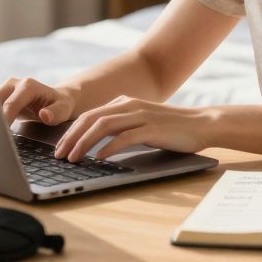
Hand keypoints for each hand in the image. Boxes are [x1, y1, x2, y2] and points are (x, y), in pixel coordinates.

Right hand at [0, 77, 77, 125]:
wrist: (57, 100)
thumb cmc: (60, 106)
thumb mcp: (64, 110)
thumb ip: (55, 113)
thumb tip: (44, 115)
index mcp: (27, 86)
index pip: (9, 104)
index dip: (3, 121)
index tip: (0, 136)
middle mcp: (14, 84)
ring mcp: (5, 89)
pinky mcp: (0, 97)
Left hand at [53, 95, 214, 162]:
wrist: (201, 123)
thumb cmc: (170, 127)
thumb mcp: (141, 122)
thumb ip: (121, 126)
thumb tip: (96, 143)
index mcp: (124, 102)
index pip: (89, 115)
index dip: (71, 131)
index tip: (60, 148)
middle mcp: (129, 105)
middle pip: (91, 119)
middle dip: (71, 137)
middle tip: (59, 155)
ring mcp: (140, 115)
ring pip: (103, 126)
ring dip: (84, 143)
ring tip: (73, 158)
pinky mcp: (152, 128)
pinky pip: (124, 137)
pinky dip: (108, 147)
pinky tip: (99, 158)